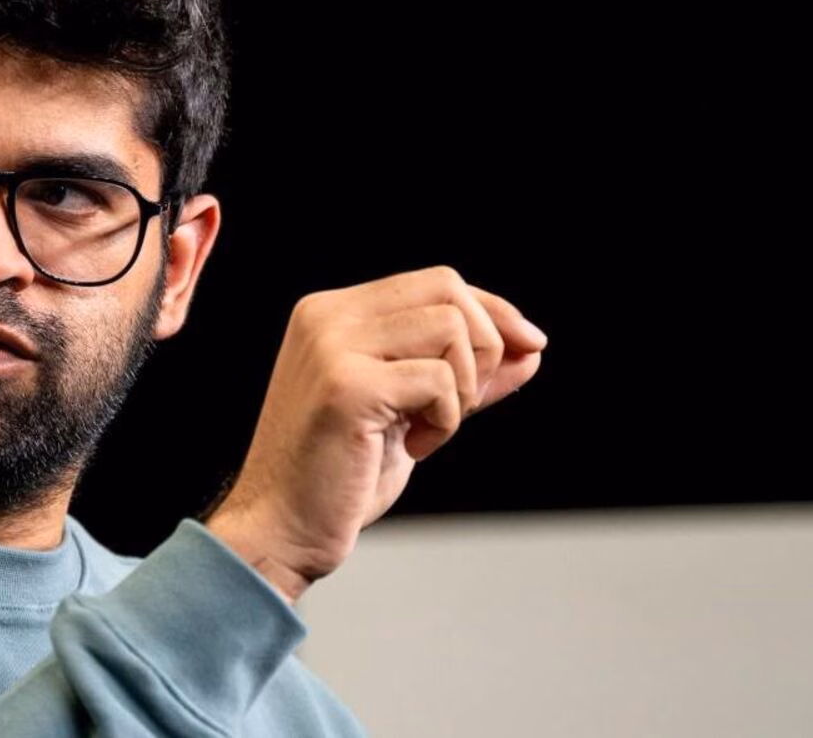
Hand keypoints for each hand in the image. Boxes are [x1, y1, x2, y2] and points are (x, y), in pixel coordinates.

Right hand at [204, 266, 546, 603]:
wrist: (280, 530)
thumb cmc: (339, 478)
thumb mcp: (411, 414)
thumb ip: (463, 377)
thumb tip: (532, 349)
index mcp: (331, 313)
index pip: (435, 282)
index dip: (493, 311)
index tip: (530, 345)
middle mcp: (326, 316)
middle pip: (448, 289)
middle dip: (485, 345)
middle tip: (464, 406)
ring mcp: (333, 347)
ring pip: (450, 327)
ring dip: (463, 388)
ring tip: (429, 431)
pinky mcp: (347, 386)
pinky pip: (438, 379)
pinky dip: (446, 420)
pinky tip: (414, 449)